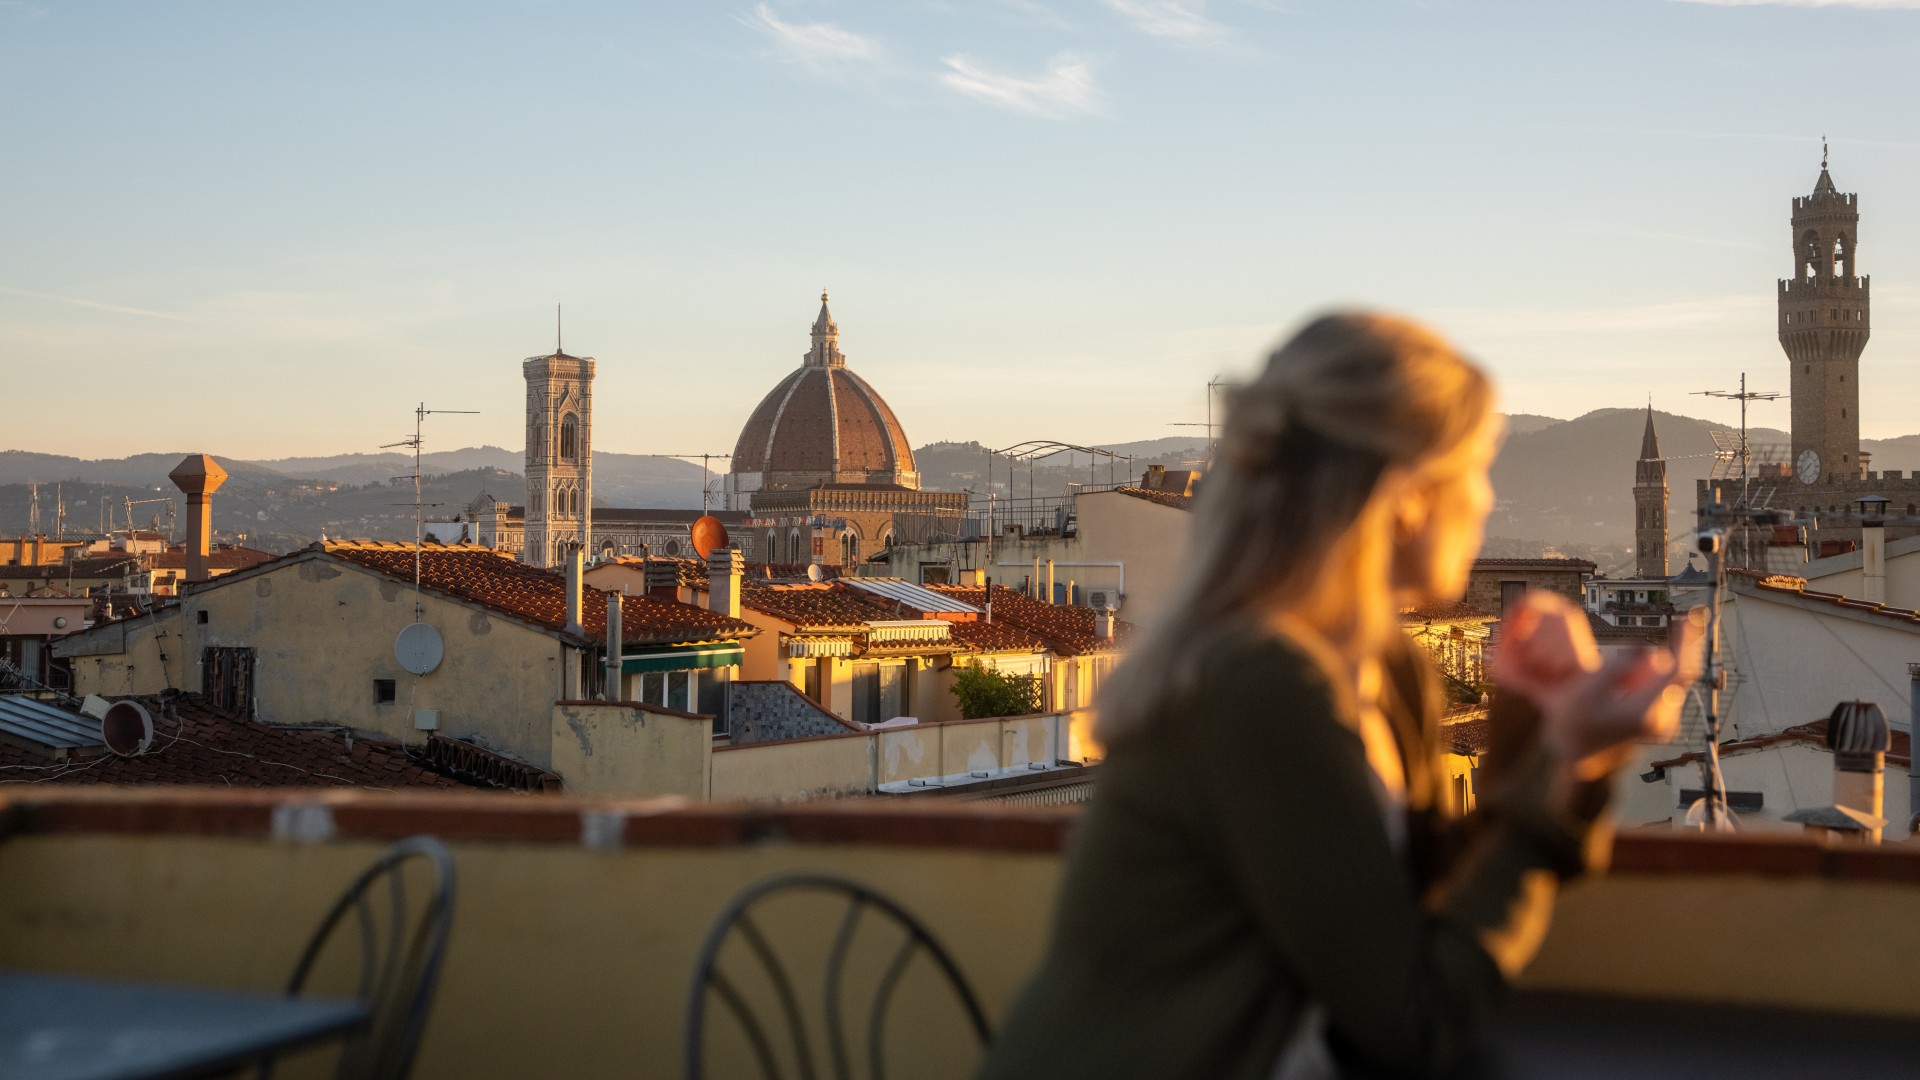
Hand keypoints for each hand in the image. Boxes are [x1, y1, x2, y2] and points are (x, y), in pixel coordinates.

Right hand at [1492, 593, 1703, 780]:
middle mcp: (1663, 718)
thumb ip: (1616, 666)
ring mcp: (1664, 721)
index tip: (1687, 618)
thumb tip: (1647, 650)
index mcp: (1647, 712)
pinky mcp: (1660, 719)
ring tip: (1608, 691)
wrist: (1577, 754)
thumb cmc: (1575, 722)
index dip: (1684, 641)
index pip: (1676, 671)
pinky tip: (1617, 694)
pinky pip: (1656, 687)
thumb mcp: (1585, 689)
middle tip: (1612, 670)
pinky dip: (1639, 681)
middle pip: (1665, 671)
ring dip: (1637, 673)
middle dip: (1641, 662)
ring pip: (1659, 678)